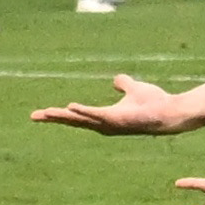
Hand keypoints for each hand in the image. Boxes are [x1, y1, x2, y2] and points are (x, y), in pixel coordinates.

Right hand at [33, 75, 204, 137]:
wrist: (170, 111)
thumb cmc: (154, 104)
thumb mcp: (134, 89)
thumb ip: (124, 85)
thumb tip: (116, 80)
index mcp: (104, 117)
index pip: (76, 117)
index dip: (59, 115)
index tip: (41, 113)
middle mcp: (104, 124)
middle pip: (73, 121)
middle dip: (53, 118)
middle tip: (34, 116)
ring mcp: (110, 124)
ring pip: (80, 119)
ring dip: (63, 117)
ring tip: (46, 113)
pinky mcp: (118, 120)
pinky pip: (97, 115)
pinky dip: (83, 111)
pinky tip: (70, 107)